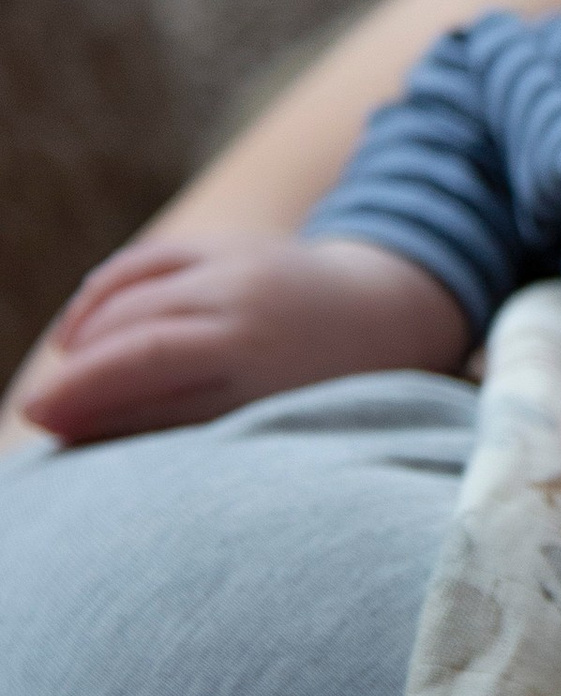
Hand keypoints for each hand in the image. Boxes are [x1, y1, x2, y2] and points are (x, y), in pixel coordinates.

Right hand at [18, 234, 472, 444]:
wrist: (391, 306)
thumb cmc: (341, 386)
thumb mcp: (292, 419)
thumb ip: (217, 431)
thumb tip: (130, 450)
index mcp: (271, 370)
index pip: (162, 388)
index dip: (100, 410)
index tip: (52, 434)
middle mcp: (248, 313)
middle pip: (140, 343)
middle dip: (80, 380)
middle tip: (34, 415)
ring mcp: (236, 270)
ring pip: (136, 298)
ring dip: (86, 341)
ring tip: (58, 386)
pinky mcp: (227, 245)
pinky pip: (148, 261)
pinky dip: (103, 293)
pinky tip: (78, 333)